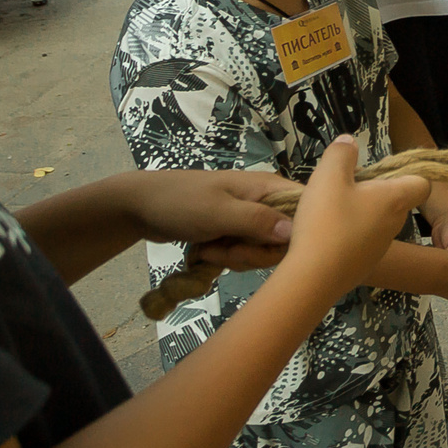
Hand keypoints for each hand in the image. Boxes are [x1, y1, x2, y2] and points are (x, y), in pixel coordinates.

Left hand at [121, 170, 292, 273]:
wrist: (140, 206)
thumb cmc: (179, 201)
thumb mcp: (217, 212)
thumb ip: (257, 221)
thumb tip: (296, 232)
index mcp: (269, 188)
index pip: (307, 210)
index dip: (298, 234)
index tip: (269, 246)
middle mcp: (266, 202)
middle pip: (287, 239)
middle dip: (256, 253)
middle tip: (228, 249)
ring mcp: (252, 219)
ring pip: (266, 251)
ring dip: (239, 258)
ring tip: (212, 250)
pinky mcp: (238, 233)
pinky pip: (249, 254)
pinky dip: (230, 259)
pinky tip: (210, 254)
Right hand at [283, 136, 428, 295]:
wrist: (313, 277)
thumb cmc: (326, 221)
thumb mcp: (328, 176)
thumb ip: (341, 154)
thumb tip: (349, 141)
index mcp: (396, 199)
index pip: (422, 183)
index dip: (406, 173)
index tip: (376, 172)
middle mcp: (395, 223)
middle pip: (394, 199)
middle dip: (371, 189)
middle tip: (340, 187)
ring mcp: (381, 247)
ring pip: (375, 219)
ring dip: (356, 211)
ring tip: (326, 210)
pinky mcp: (364, 264)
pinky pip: (361, 239)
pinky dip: (346, 233)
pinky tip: (322, 233)